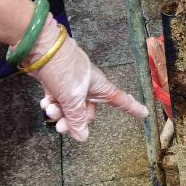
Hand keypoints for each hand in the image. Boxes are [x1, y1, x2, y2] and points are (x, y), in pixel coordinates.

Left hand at [24, 16, 147, 141]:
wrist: (40, 48)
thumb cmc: (63, 68)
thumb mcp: (72, 97)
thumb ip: (77, 118)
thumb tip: (82, 137)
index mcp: (100, 87)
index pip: (121, 101)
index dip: (133, 108)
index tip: (145, 114)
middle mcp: (88, 87)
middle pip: (87, 112)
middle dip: (74, 121)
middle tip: (62, 128)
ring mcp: (72, 85)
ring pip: (70, 108)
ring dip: (59, 113)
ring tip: (51, 110)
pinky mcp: (57, 83)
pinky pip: (58, 101)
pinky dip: (51, 104)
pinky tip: (46, 103)